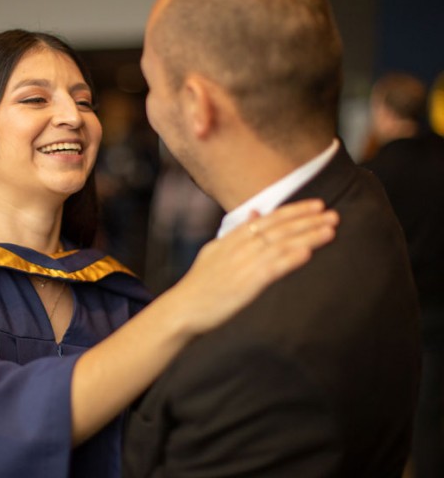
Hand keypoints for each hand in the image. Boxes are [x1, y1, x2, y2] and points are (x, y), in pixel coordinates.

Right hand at [175, 199, 338, 334]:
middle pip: (277, 229)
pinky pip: (271, 269)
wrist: (183, 309)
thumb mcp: (214, 251)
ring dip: (306, 237)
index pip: (267, 219)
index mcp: (230, 240)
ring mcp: (241, 265)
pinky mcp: (245, 285)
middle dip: (306, 220)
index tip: (315, 205)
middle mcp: (237, 248)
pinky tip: (307, 253)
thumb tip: (254, 213)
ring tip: (329, 230)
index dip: (293, 211)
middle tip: (331, 214)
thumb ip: (236, 233)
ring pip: (279, 246)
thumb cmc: (200, 285)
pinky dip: (289, 259)